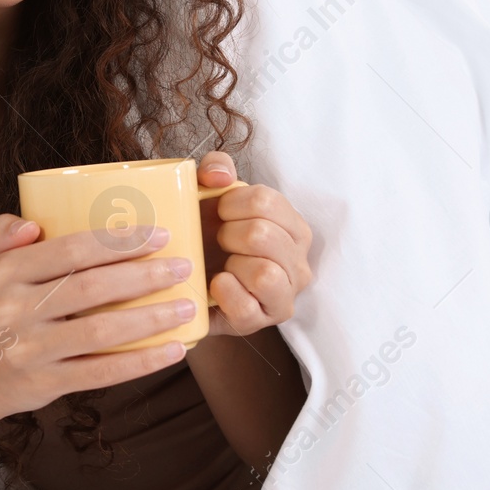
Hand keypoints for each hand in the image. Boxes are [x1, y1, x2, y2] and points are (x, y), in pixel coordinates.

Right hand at [0, 212, 198, 418]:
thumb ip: (4, 232)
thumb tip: (32, 223)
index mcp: (8, 272)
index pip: (71, 249)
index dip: (119, 241)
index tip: (161, 234)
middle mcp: (15, 310)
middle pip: (92, 288)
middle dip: (145, 275)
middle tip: (184, 267)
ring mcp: (31, 351)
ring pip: (101, 332)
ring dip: (151, 318)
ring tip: (186, 306)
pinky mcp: (47, 384)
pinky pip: (102, 372)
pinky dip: (141, 362)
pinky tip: (174, 350)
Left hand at [195, 151, 312, 336]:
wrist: (191, 276)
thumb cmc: (208, 232)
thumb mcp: (210, 192)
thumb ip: (215, 168)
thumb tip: (218, 176)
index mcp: (293, 225)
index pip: (266, 201)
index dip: (231, 203)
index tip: (220, 212)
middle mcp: (299, 261)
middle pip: (262, 234)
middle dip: (229, 234)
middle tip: (219, 240)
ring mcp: (285, 294)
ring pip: (264, 274)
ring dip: (232, 264)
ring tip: (224, 263)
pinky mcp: (264, 320)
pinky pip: (247, 307)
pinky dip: (225, 292)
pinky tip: (217, 284)